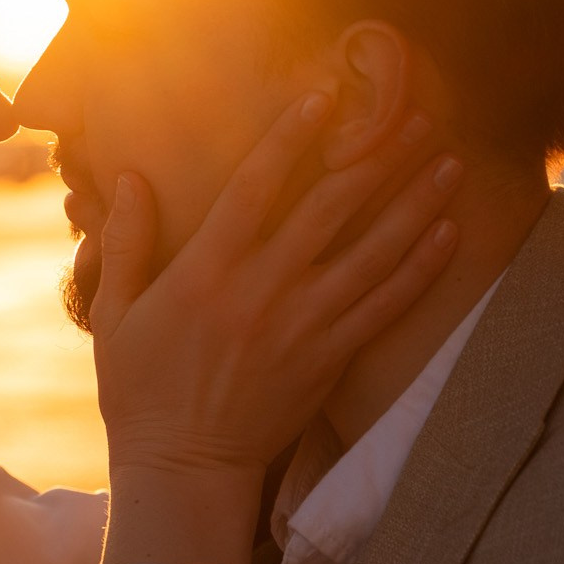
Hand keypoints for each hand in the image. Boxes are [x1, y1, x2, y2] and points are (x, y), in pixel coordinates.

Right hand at [94, 102, 459, 563]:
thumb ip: (125, 242)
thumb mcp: (114, 313)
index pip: (254, 188)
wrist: (183, 468)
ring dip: (414, 203)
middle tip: (415, 114)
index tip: (324, 95)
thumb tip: (131, 176)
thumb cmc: (140, 389)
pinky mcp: (329, 360)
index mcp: (205, 272)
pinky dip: (420, 268)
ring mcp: (302, 326)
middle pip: (330, 208)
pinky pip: (385, 306)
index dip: (290, 137)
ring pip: (371, 252)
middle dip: (376, 156)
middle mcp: (261, 291)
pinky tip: (448, 232)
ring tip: (449, 161)